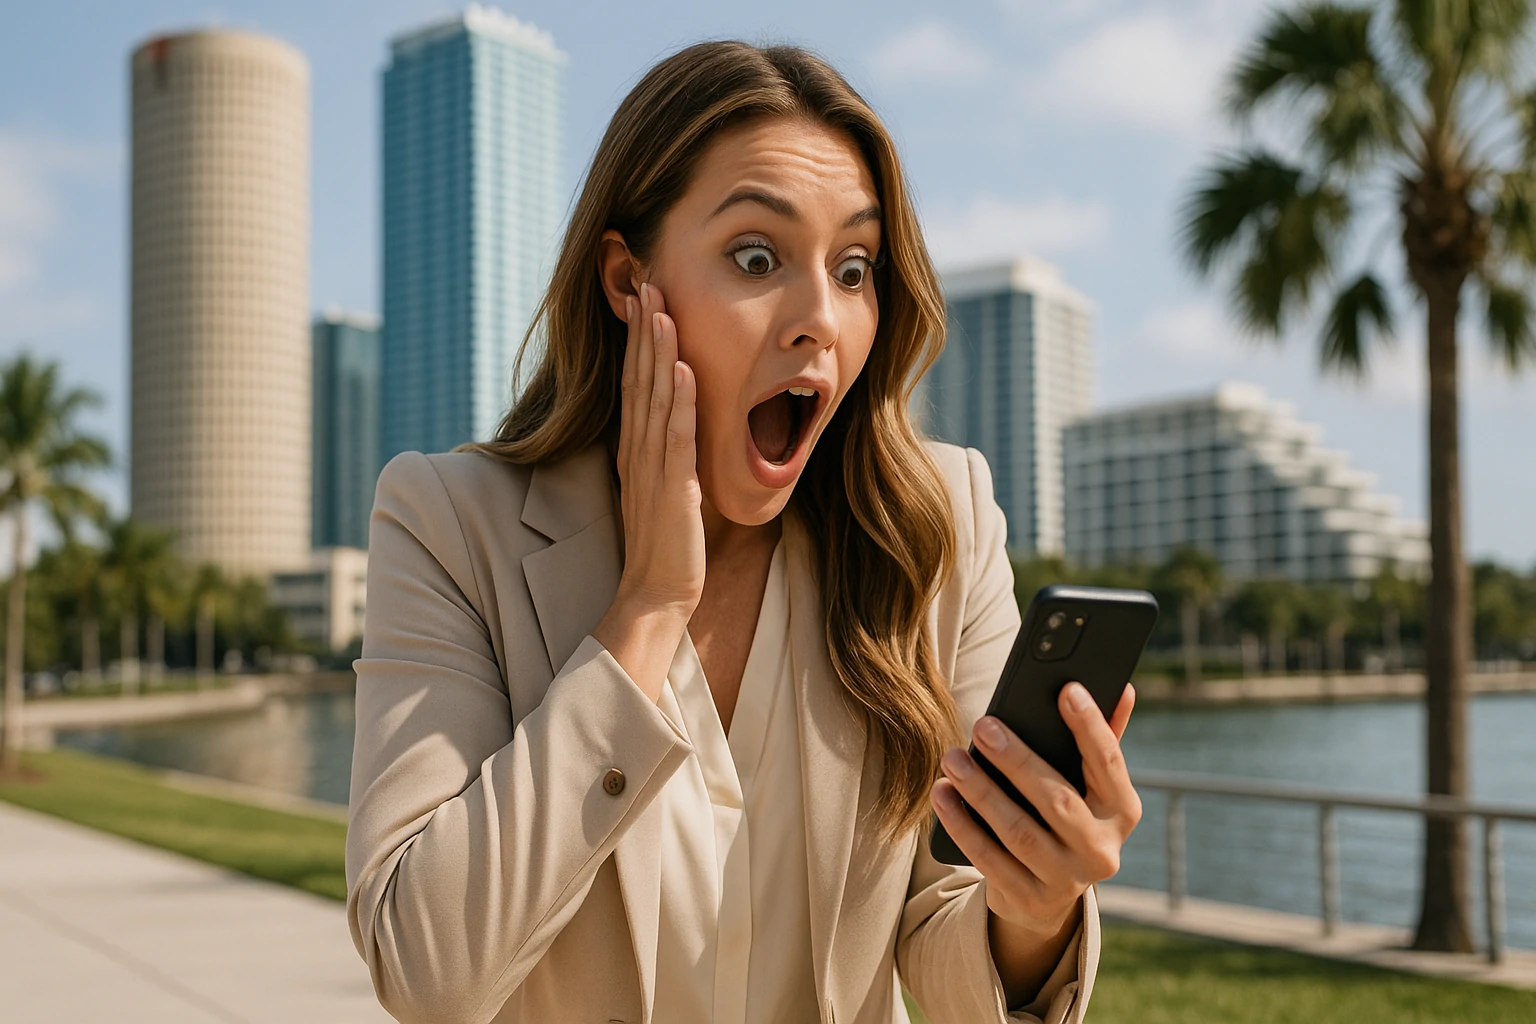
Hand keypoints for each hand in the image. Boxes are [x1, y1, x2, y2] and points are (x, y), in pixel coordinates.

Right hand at [592, 282, 704, 701]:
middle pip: (638, 378)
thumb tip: (681, 425)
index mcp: (636, 449)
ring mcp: (652, 468)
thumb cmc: (665, 546)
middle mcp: (638, 451)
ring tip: (662, 309)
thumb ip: (668, 455)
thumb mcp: (665, 489)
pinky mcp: (672, 487)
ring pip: (653, 398)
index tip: (646, 299)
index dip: (640, 340)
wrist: (656, 594)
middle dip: (645, 330)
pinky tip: (682, 369)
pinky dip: (678, 401)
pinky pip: (674, 437)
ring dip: (658, 352)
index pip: (636, 383)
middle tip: (649, 282)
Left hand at [930, 682, 1140, 946]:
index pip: (1109, 763)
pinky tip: (942, 794)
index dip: (1091, 727)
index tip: (1067, 690)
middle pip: (1058, 800)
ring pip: (1018, 831)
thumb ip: (1102, 739)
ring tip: (953, 758)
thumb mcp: (1089, 785)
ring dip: (981, 791)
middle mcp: (1102, 850)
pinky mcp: (1029, 898)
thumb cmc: (1067, 817)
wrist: (1048, 896)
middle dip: (1018, 760)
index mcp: (1122, 812)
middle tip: (984, 726)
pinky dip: (962, 825)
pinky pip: (989, 858)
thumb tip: (1122, 688)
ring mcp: (1067, 880)